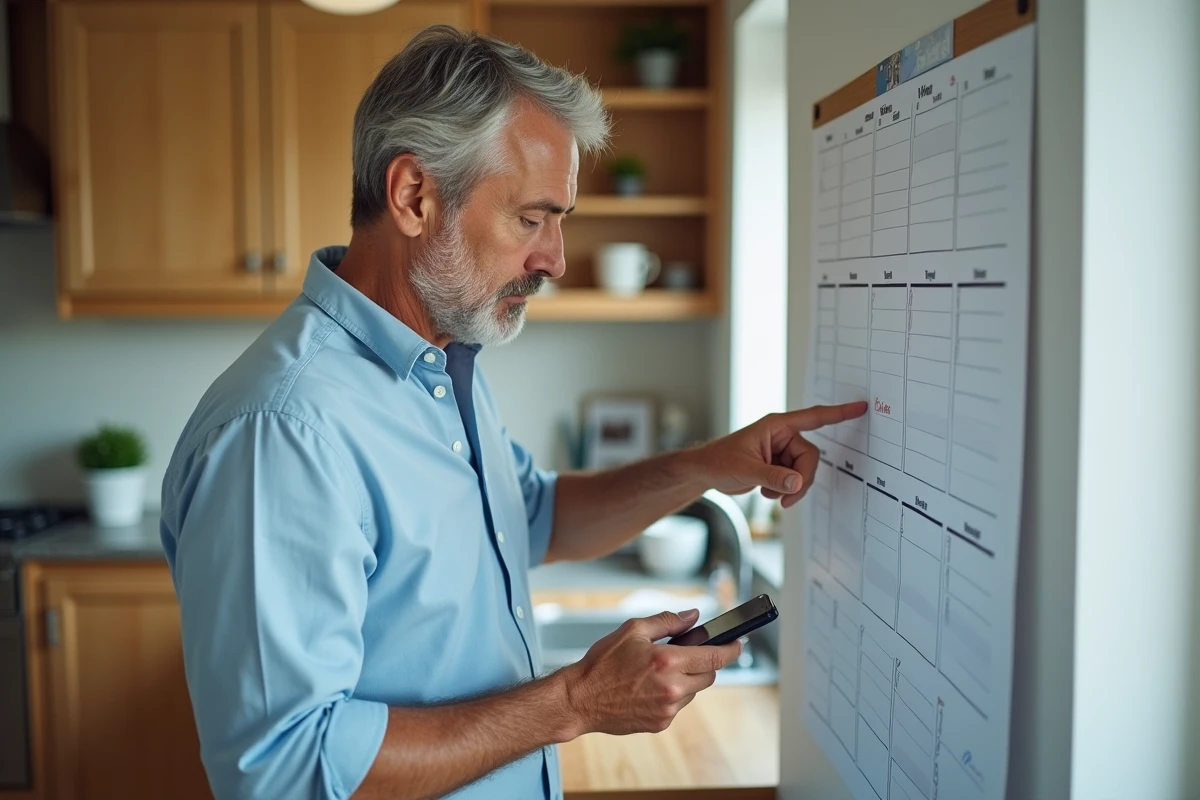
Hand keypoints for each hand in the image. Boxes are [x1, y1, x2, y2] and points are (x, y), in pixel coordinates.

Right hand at [560, 609, 740, 736]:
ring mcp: (667, 709)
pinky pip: (677, 705)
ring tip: (657, 672)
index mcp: (667, 661)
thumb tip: (692, 617)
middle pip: (708, 675)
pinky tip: (648, 688)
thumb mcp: (632, 631)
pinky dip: (671, 695)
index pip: (714, 657)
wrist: (581, 699)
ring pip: (693, 692)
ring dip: (685, 680)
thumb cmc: (602, 663)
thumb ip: (667, 622)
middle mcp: (672, 688)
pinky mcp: (660, 723)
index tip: (738, 644)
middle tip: (685, 654)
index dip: (731, 650)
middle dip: (703, 663)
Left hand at [693, 401, 867, 507]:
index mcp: (776, 426)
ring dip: (792, 488)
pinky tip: (767, 492)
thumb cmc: (719, 461)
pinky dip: (786, 491)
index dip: (839, 413)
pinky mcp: (780, 465)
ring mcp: (782, 451)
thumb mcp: (746, 470)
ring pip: (805, 472)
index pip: (813, 417)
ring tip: (769, 494)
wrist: (706, 472)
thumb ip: (773, 477)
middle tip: (786, 498)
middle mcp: (782, 436)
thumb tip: (797, 484)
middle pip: (810, 458)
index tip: (860, 407)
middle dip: (801, 480)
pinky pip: (797, 480)